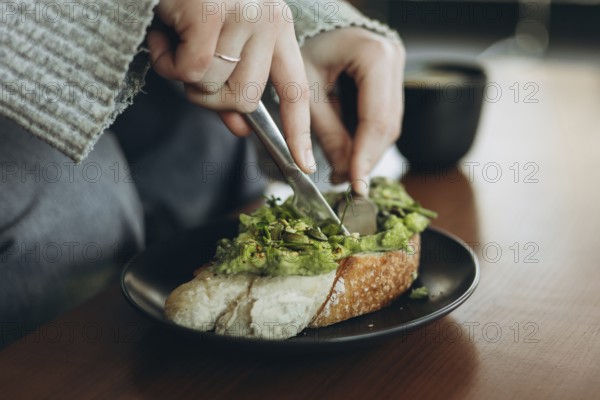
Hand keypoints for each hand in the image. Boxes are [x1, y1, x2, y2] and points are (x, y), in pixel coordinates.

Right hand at [148, 0, 314, 171]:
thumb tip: (241, 130)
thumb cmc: (185, 2)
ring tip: (174, 40)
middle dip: (210, 97)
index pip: (296, 90)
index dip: (299, 131)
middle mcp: (267, 20)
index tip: (304, 164)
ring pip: (215, 87)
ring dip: (184, 75)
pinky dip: (167, 63)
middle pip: (246, 100)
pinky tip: (162, 36)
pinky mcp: (210, 11)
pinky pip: (191, 70)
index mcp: (277, 28)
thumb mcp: (216, 43)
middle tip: (189, 69)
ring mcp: (242, 14)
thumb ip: (230, 85)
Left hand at [301, 27, 405, 192]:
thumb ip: (325, 131)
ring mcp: (397, 67)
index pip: (376, 118)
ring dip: (368, 153)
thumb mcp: (307, 90)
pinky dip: (368, 140)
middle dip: (366, 159)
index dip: (366, 156)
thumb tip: (341, 172)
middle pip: (388, 125)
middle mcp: (394, 58)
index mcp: (374, 55)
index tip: (355, 184)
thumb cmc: (305, 47)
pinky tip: (352, 156)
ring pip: (390, 125)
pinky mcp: (391, 78)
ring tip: (344, 173)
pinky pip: (384, 117)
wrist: (313, 25)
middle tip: (346, 184)